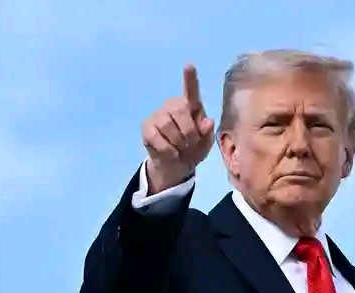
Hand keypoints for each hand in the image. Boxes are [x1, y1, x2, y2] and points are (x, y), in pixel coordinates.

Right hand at [141, 65, 214, 192]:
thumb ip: (207, 133)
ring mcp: (158, 115)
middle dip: (189, 132)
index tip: (189, 65)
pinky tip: (171, 153)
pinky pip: (157, 137)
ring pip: (168, 125)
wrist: (175, 165)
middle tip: (191, 145)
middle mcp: (173, 105)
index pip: (191, 90)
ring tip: (181, 150)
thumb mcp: (205, 144)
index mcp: (191, 106)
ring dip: (178, 143)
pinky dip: (167, 150)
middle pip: (180, 111)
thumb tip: (208, 122)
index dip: (190, 78)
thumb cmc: (193, 149)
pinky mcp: (147, 127)